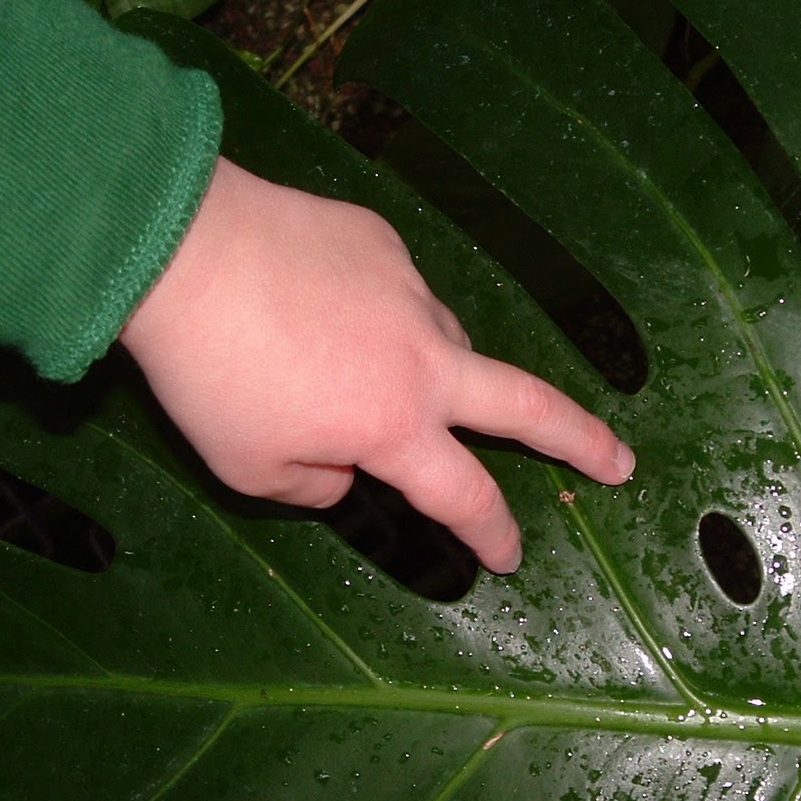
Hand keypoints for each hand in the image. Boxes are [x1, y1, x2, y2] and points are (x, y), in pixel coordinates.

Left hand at [119, 157, 632, 573]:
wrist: (178, 245)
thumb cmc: (210, 374)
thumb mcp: (250, 467)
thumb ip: (319, 485)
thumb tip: (350, 469)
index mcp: (395, 426)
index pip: (466, 495)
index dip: (495, 534)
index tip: (512, 556)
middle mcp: (426, 361)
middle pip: (530, 406)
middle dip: (585, 441)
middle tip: (622, 462)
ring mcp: (412, 293)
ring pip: (451, 346)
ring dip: (440, 373)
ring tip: (378, 374)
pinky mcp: (383, 243)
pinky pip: (399, 295)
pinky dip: (380, 318)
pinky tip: (329, 312)